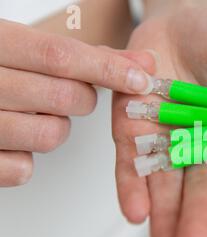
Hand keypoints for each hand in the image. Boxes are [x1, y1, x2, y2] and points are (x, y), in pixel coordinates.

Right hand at [0, 19, 154, 186]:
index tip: (141, 79)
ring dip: (57, 128)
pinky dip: (28, 159)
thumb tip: (145, 64)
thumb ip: (89, 56)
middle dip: (83, 99)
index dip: (107, 69)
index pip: (61, 56)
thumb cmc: (0, 68)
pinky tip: (18, 140)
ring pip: (51, 135)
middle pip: (64, 98)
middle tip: (69, 94)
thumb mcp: (30, 48)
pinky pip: (23, 169)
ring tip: (36, 115)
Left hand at [112, 4, 206, 236]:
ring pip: (166, 187)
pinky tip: (137, 213)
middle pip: (201, 187)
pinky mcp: (134, 132)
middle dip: (198, 217)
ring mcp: (167, 142)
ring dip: (165, 218)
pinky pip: (132, 164)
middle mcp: (202, 146)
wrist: (181, 21)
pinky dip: (133, 187)